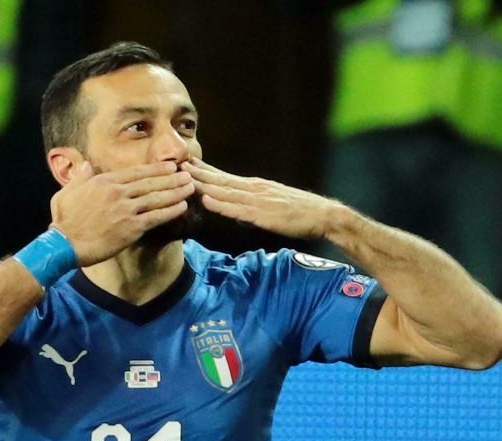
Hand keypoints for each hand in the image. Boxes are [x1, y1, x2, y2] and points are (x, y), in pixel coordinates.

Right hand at [49, 161, 194, 265]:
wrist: (65, 245)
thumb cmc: (63, 221)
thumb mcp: (66, 193)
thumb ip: (79, 178)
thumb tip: (84, 165)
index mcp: (104, 181)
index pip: (136, 172)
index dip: (156, 169)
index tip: (170, 166)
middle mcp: (117, 192)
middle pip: (151, 182)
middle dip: (172, 178)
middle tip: (188, 174)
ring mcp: (126, 210)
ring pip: (156, 197)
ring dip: (176, 192)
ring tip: (191, 188)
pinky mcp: (131, 228)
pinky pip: (156, 217)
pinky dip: (171, 211)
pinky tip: (182, 207)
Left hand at [181, 158, 343, 239]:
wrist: (324, 215)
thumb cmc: (301, 213)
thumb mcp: (273, 204)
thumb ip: (254, 204)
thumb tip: (237, 208)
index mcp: (256, 187)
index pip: (225, 177)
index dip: (204, 170)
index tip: (186, 164)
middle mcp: (255, 189)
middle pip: (221, 180)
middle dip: (198, 172)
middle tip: (176, 164)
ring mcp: (259, 201)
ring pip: (226, 191)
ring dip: (204, 184)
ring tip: (185, 178)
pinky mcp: (264, 214)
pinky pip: (238, 209)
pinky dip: (222, 204)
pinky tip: (207, 200)